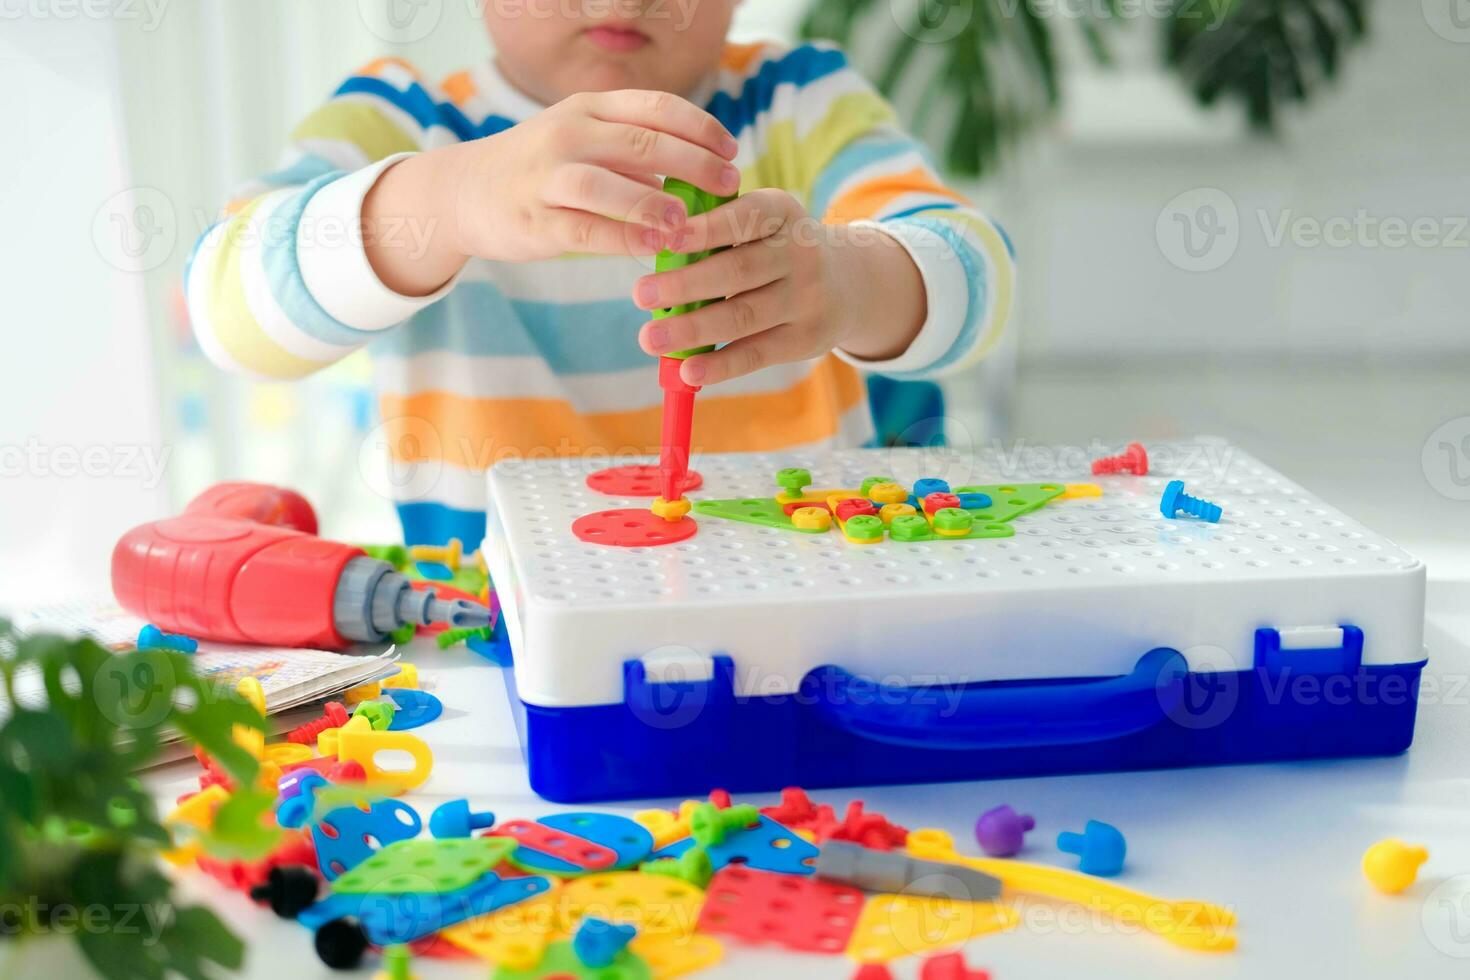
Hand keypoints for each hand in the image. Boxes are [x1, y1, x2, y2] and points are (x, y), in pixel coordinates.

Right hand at [363, 90, 738, 292]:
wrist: (464, 191)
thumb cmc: (541, 169)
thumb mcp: (586, 142)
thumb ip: (635, 153)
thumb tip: (699, 173)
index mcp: (589, 109)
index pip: (654, 106)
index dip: (699, 127)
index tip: (731, 151)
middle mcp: (567, 134)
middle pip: (640, 141)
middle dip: (692, 162)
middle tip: (729, 185)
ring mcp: (545, 177)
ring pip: (605, 184)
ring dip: (651, 202)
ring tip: (687, 222)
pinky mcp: (533, 220)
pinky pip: (582, 230)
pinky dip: (621, 239)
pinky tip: (652, 250)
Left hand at [632, 190, 927, 385]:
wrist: (847, 282)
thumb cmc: (773, 246)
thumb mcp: (760, 222)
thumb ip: (716, 229)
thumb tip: (654, 249)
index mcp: (782, 211)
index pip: (744, 218)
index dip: (706, 229)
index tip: (666, 238)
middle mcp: (800, 253)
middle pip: (739, 271)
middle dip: (687, 284)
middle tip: (641, 294)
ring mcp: (806, 299)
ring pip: (743, 317)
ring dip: (693, 330)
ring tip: (650, 339)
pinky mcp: (804, 339)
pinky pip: (756, 354)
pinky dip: (720, 365)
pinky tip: (689, 371)